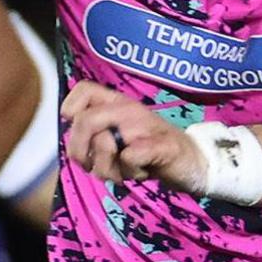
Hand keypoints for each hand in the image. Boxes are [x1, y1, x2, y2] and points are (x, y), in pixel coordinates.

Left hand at [60, 81, 204, 190]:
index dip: (71, 107)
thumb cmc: (150, 147)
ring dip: (106, 169)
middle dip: (79, 150)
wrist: (192, 161)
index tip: (73, 127)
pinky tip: (141, 172)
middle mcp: (130, 109)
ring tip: (122, 170)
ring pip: (105, 145)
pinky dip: (129, 171)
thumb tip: (69, 127)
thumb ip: (95, 128)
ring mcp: (146, 126)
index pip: (85, 89)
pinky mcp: (162, 146)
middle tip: (88, 165)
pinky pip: (129, 158)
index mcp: (118, 103)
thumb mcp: (120, 133)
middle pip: (86, 121)